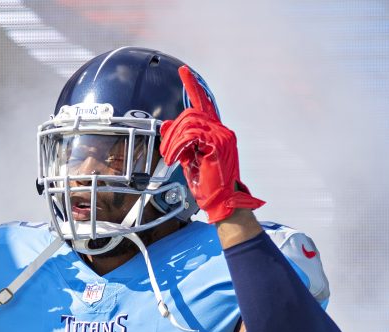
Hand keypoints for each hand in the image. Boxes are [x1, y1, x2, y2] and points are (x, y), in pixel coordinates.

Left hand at [159, 66, 263, 223]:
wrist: (222, 202)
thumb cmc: (207, 184)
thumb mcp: (189, 158)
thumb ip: (180, 141)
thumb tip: (166, 125)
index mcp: (217, 132)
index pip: (204, 103)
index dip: (193, 86)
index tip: (184, 71)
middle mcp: (221, 130)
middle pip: (190, 113)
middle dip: (173, 132)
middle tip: (166, 152)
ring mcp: (221, 136)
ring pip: (188, 123)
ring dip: (173, 142)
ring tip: (171, 158)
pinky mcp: (217, 144)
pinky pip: (190, 135)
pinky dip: (178, 146)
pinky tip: (176, 158)